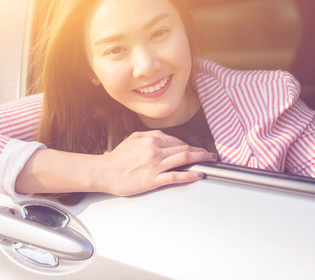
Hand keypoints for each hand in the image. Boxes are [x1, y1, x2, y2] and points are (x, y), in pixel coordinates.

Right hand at [97, 130, 216, 195]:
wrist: (105, 173)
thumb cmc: (117, 158)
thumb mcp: (134, 139)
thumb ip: (151, 136)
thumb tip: (166, 138)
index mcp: (150, 140)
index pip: (176, 141)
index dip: (189, 145)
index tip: (195, 149)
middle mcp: (155, 151)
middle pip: (183, 149)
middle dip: (200, 151)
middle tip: (209, 155)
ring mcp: (155, 166)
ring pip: (183, 159)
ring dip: (199, 159)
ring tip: (208, 161)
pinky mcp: (153, 180)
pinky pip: (175, 176)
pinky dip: (189, 174)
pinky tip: (198, 174)